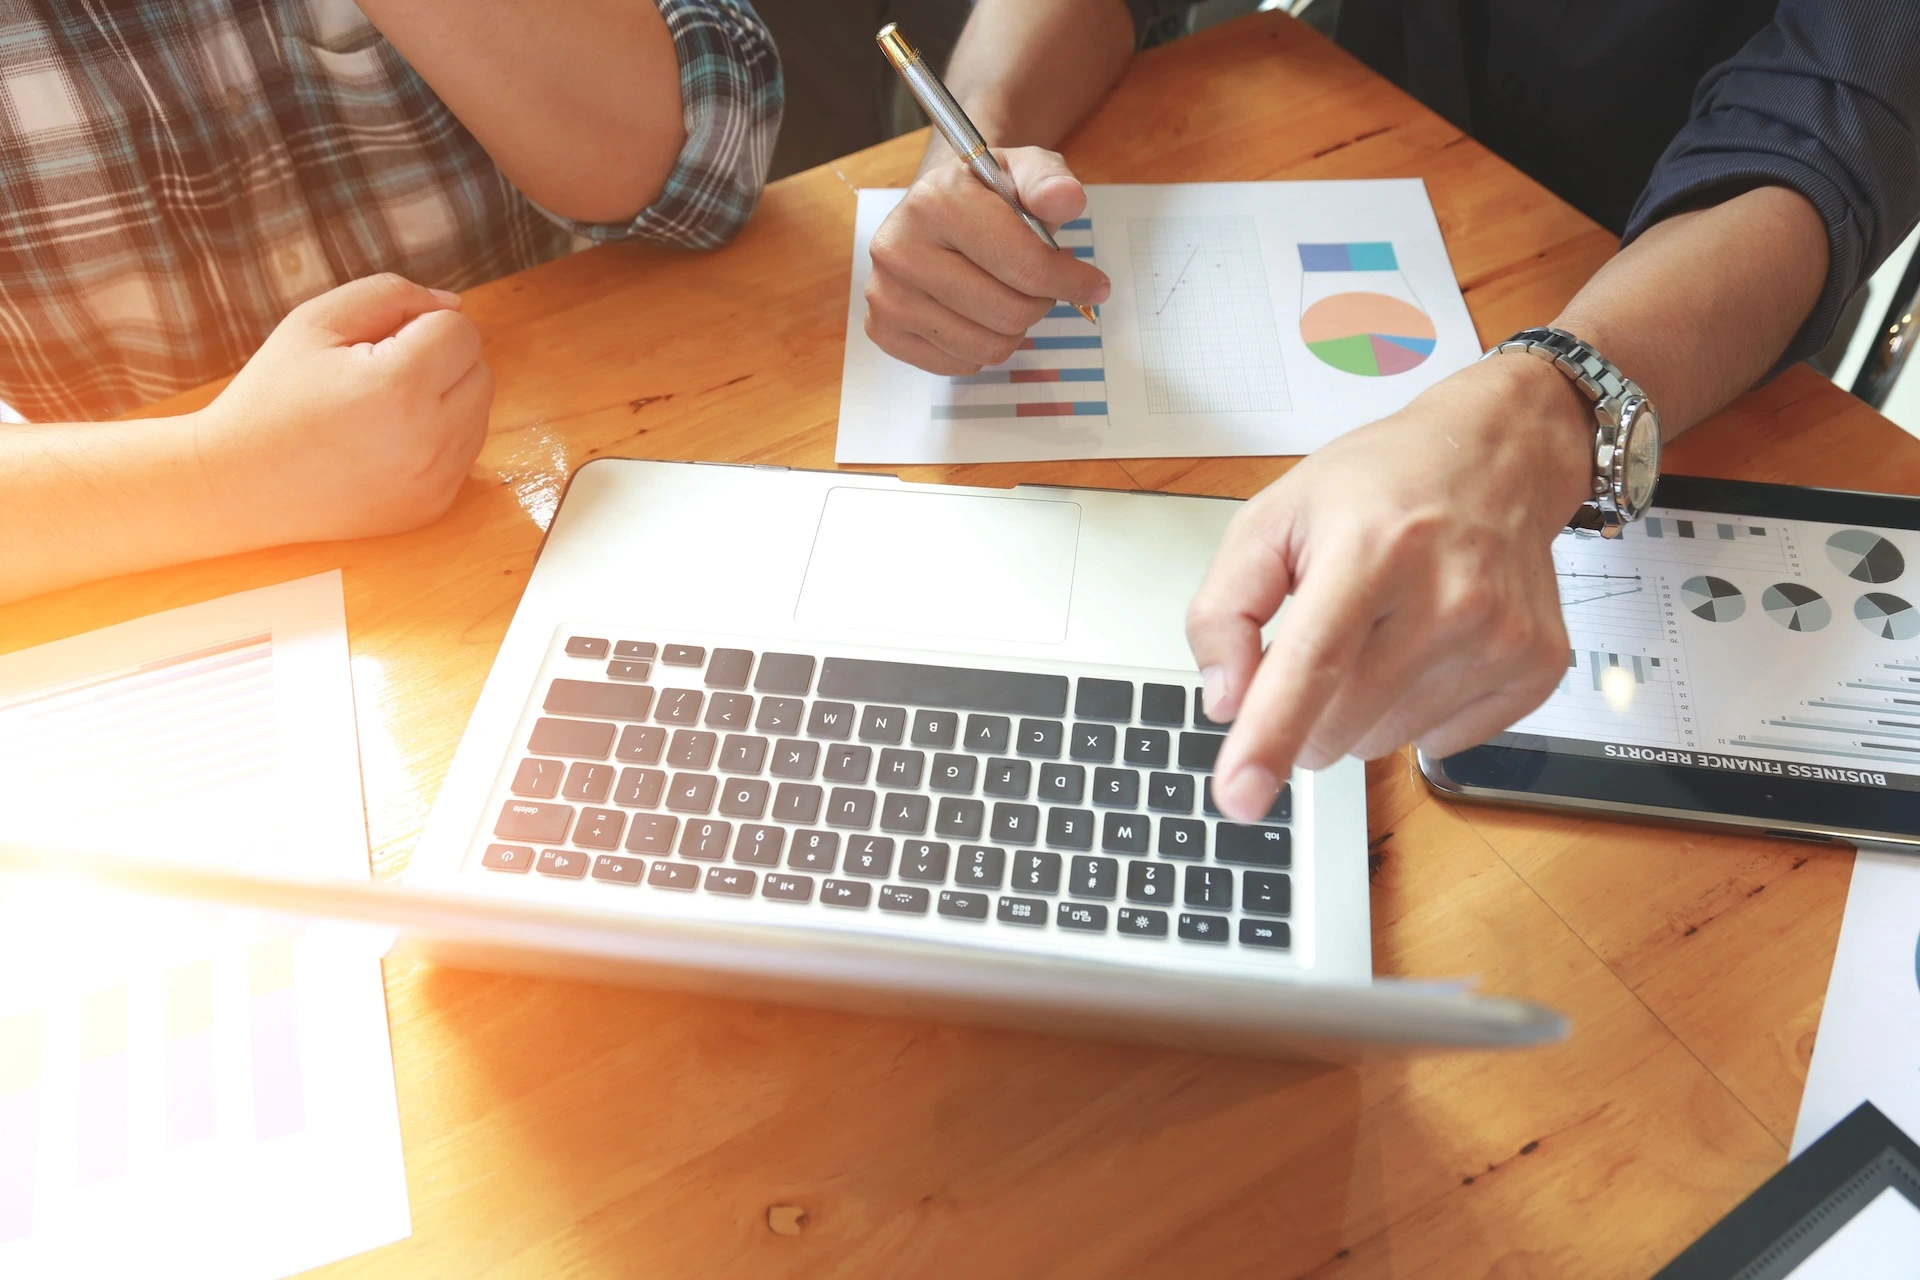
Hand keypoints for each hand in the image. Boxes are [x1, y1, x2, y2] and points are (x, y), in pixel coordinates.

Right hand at [196, 273, 493, 546]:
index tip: (375, 343)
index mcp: (402, 386)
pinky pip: (464, 453)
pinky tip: (385, 441)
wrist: (240, 485)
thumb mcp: (317, 321)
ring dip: (444, 398)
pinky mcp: (434, 506)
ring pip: (478, 412)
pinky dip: (437, 439)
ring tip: (380, 408)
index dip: (420, 324)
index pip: (461, 330)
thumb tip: (453, 305)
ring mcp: (436, 481)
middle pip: (481, 370)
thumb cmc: (274, 394)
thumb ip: (393, 295)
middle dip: (439, 360)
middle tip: (376, 373)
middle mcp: (431, 440)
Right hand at [864, 147, 1110, 373]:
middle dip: (1040, 304)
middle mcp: (899, 250)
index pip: (1024, 265)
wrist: (935, 209)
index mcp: (935, 202)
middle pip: (1009, 314)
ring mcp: (886, 295)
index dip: (1071, 281)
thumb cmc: (985, 194)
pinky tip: (976, 313)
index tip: (1094, 285)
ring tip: (1007, 295)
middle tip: (1040, 286)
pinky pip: (961, 364)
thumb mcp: (1023, 169)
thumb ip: (1049, 181)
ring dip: (1015, 329)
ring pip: (988, 347)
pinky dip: (982, 346)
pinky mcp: (883, 331)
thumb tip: (1068, 199)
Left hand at [1186, 354, 1598, 821]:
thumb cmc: (1381, 484)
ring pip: (1382, 743)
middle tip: (1321, 643)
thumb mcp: (1273, 515)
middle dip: (1304, 711)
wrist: (1500, 454)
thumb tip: (1225, 701)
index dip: (1268, 740)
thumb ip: (1225, 607)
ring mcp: (1499, 639)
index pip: (1311, 666)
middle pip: (1338, 724)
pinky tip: (1427, 646)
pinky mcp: (1535, 669)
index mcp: (1371, 549)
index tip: (1240, 799)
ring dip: (1360, 708)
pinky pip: (1440, 743)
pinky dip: (1416, 712)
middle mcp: (1446, 598)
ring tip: (1382, 628)